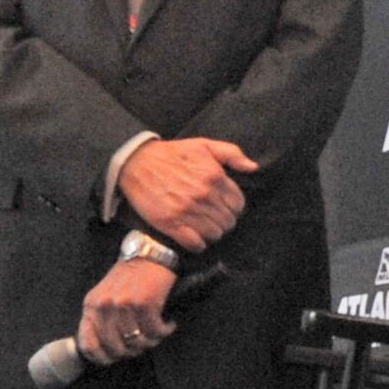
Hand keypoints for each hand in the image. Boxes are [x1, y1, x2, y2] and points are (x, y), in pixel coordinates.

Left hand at [76, 259, 180, 366]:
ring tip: (157, 333)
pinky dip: (164, 331)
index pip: (88, 343)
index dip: (102, 357)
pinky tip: (168, 324)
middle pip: (116, 347)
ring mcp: (125, 305)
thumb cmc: (130, 276)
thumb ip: (101, 318)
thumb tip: (106, 350)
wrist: (150, 253)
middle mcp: (105, 306)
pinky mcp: (145, 304)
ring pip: (137, 342)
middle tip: (142, 345)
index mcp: (92, 305)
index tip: (114, 358)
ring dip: (151, 341)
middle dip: (131, 351)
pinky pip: (155, 332)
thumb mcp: (106, 294)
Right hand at [120, 138, 252, 247]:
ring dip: (211, 233)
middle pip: (228, 222)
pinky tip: (194, 237)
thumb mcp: (204, 145)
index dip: (234, 208)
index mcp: (215, 177)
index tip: (224, 207)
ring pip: (215, 235)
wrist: (136, 162)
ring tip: (204, 227)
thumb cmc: (172, 154)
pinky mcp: (171, 224)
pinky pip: (196, 244)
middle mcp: (203, 195)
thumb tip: (252, 167)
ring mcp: (187, 211)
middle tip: (213, 218)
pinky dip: (198, 244)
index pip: (238, 204)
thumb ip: (231, 153)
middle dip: (223, 221)